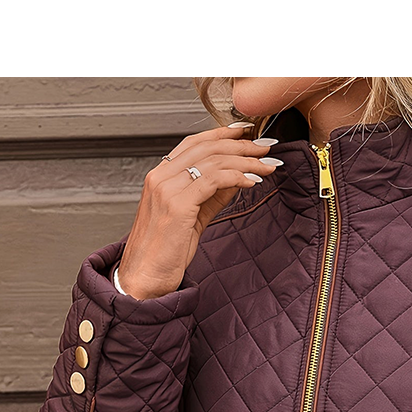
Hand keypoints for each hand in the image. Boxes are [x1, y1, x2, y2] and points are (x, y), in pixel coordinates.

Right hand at [117, 125, 280, 299]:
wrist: (144, 279)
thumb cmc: (164, 254)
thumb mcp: (192, 218)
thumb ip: (211, 196)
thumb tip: (237, 179)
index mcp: (160, 176)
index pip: (194, 143)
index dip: (222, 134)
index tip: (247, 132)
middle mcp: (160, 177)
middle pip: (207, 147)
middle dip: (242, 145)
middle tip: (267, 148)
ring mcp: (166, 189)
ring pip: (213, 161)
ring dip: (245, 161)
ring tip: (267, 166)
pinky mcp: (177, 204)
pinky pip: (213, 180)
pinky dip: (237, 177)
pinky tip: (253, 181)